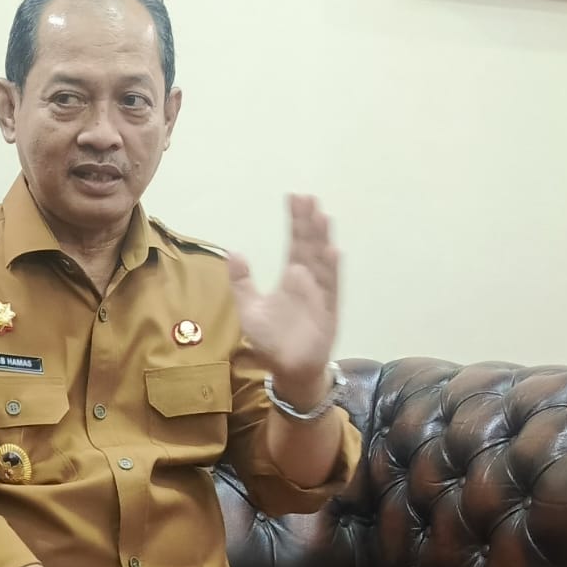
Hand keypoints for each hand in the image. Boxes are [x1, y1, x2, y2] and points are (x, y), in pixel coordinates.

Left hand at [227, 194, 339, 407]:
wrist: (288, 369)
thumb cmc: (271, 340)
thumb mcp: (249, 309)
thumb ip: (242, 282)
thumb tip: (233, 252)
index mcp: (292, 278)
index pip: (295, 243)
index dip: (296, 221)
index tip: (295, 197)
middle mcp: (308, 281)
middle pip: (310, 246)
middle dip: (309, 223)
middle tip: (308, 198)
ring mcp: (320, 295)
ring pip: (322, 262)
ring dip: (322, 240)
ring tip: (321, 216)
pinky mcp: (327, 312)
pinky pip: (330, 290)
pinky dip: (331, 272)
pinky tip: (333, 253)